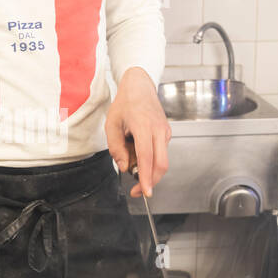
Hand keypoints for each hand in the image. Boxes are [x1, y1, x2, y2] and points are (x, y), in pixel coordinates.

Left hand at [104, 68, 170, 198]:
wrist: (140, 86)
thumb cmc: (125, 103)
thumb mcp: (112, 124)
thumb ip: (116, 148)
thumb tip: (125, 167)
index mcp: (144, 126)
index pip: (147, 157)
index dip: (146, 177)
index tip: (145, 192)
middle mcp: (158, 130)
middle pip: (161, 164)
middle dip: (151, 181)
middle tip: (137, 190)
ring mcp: (165, 132)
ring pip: (162, 161)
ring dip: (148, 169)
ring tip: (130, 159)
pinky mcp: (166, 134)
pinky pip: (160, 153)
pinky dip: (150, 160)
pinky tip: (137, 151)